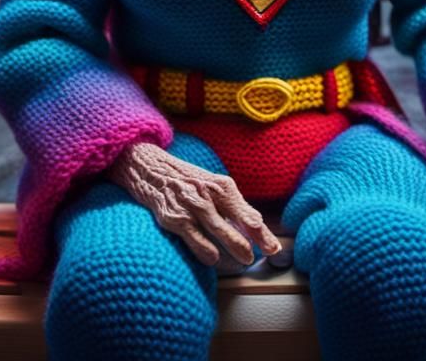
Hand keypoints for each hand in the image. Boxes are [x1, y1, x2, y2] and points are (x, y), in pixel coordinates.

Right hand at [109, 141, 281, 267]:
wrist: (150, 168)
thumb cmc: (188, 182)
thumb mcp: (213, 187)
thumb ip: (233, 206)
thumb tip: (257, 227)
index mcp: (222, 186)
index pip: (246, 211)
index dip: (262, 231)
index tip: (275, 248)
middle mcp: (209, 192)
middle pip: (235, 217)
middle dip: (253, 236)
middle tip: (267, 253)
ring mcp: (190, 203)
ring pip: (216, 225)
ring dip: (233, 242)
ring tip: (246, 259)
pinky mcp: (172, 215)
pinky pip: (190, 233)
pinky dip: (203, 247)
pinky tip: (213, 259)